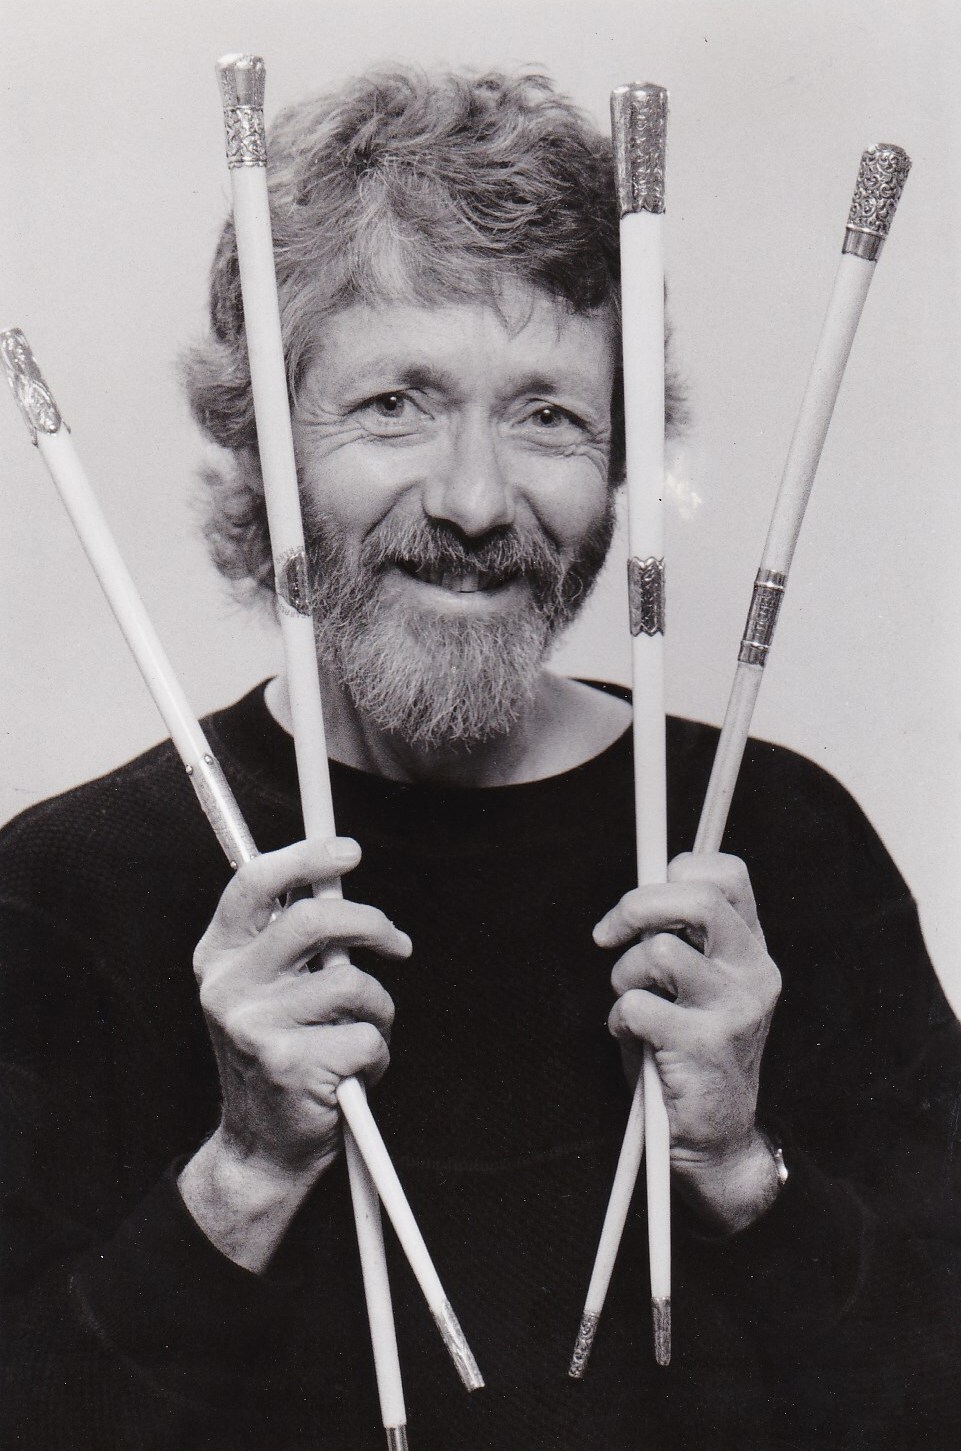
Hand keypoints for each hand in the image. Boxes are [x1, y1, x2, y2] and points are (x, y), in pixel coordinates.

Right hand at [179, 837, 410, 1267]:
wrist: (261, 1146)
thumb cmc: (279, 1053)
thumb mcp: (267, 989)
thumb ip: (292, 939)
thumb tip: (339, 884)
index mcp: (219, 957)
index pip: (253, 883)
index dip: (305, 857)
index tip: (347, 851)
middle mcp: (227, 987)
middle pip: (313, 922)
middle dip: (371, 924)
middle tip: (397, 942)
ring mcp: (255, 1026)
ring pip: (353, 984)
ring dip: (379, 1007)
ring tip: (364, 1030)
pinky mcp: (290, 1065)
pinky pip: (367, 1036)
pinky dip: (377, 1053)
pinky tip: (354, 1071)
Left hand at [596, 852, 781, 1231]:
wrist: (717, 1140)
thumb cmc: (690, 1051)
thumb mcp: (694, 987)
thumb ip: (676, 940)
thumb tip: (634, 899)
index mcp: (750, 950)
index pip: (729, 874)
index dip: (680, 869)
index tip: (647, 896)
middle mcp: (752, 973)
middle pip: (698, 898)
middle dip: (636, 906)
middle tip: (608, 934)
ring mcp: (734, 1009)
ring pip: (658, 952)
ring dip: (625, 976)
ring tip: (632, 1003)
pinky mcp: (704, 1045)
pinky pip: (638, 1005)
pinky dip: (621, 1019)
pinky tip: (634, 1038)